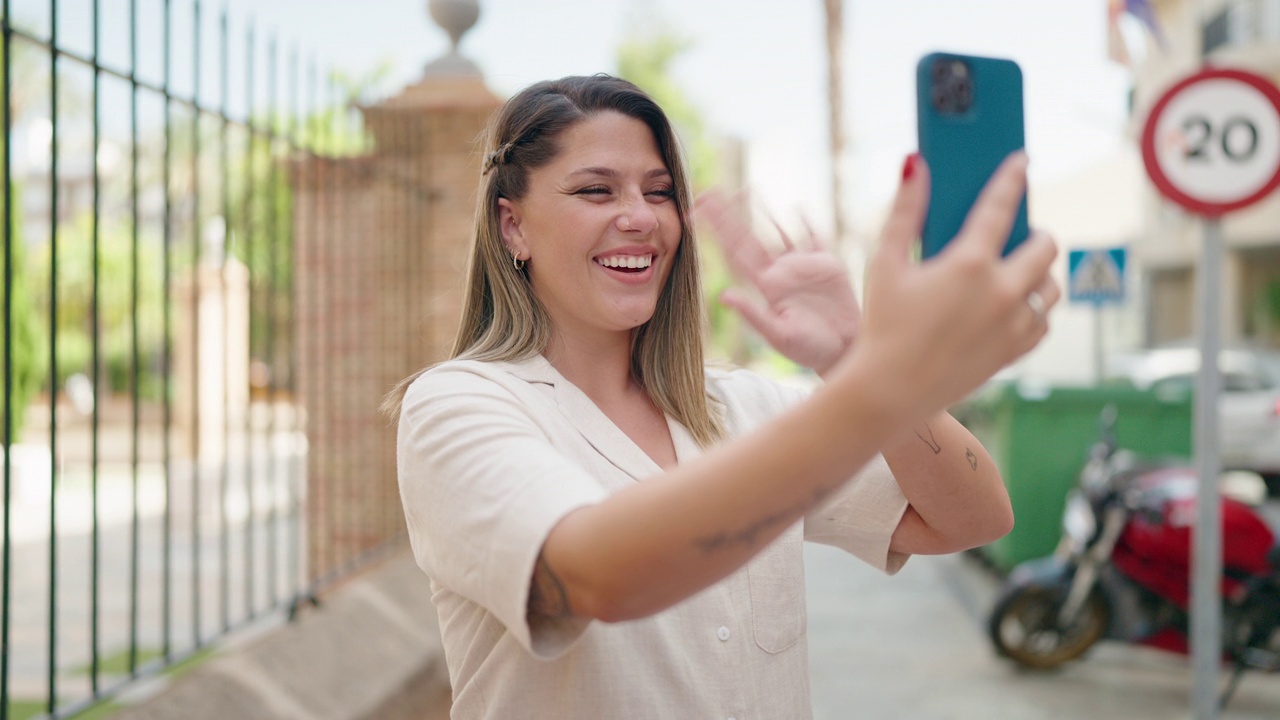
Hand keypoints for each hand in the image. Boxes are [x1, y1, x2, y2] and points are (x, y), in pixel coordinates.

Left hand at [697, 190, 859, 375]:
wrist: (845, 351)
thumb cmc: (811, 350)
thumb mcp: (780, 336)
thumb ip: (754, 315)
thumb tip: (723, 295)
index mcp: (767, 286)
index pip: (735, 252)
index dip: (715, 232)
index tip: (694, 214)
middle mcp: (780, 272)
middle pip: (749, 236)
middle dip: (728, 215)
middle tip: (707, 192)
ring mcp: (803, 267)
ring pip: (779, 231)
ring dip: (763, 212)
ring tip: (748, 189)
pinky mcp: (828, 265)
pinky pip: (814, 237)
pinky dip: (806, 222)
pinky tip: (797, 207)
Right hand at [849, 152, 1059, 423]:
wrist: (889, 392)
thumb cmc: (881, 325)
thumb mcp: (885, 263)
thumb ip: (904, 211)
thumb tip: (915, 164)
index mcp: (970, 264)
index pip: (1002, 206)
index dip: (1013, 178)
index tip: (1021, 161)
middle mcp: (1002, 292)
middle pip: (1045, 247)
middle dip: (1035, 233)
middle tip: (1017, 233)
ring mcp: (1013, 326)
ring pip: (1051, 287)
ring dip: (1039, 273)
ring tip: (1017, 270)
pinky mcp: (1013, 353)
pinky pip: (1044, 323)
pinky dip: (1035, 310)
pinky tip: (1014, 305)